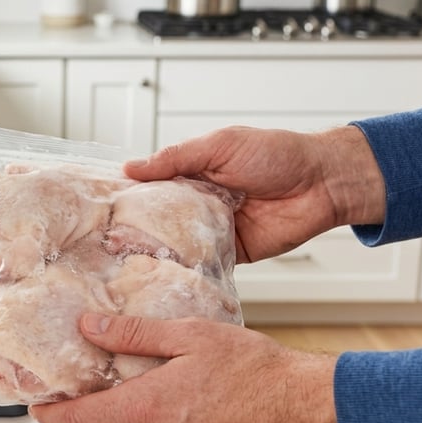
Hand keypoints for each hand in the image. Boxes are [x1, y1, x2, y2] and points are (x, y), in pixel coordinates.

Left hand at [29, 314, 346, 422]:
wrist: (307, 410)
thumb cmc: (257, 369)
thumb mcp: (190, 335)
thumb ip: (134, 334)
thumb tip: (90, 328)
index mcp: (148, 407)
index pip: (81, 420)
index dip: (53, 416)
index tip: (39, 410)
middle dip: (91, 417)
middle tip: (96, 392)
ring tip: (143, 399)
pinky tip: (181, 416)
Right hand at [124, 125, 384, 262]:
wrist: (323, 183)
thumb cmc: (276, 154)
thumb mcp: (220, 146)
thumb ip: (175, 158)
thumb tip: (131, 168)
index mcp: (192, 173)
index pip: (151, 186)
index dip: (128, 196)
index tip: (98, 208)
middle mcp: (198, 202)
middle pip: (159, 219)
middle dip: (134, 230)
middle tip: (102, 243)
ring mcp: (214, 230)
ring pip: (178, 244)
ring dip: (157, 252)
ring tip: (122, 264)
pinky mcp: (232, 253)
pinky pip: (204, 263)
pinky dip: (188, 268)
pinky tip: (163, 276)